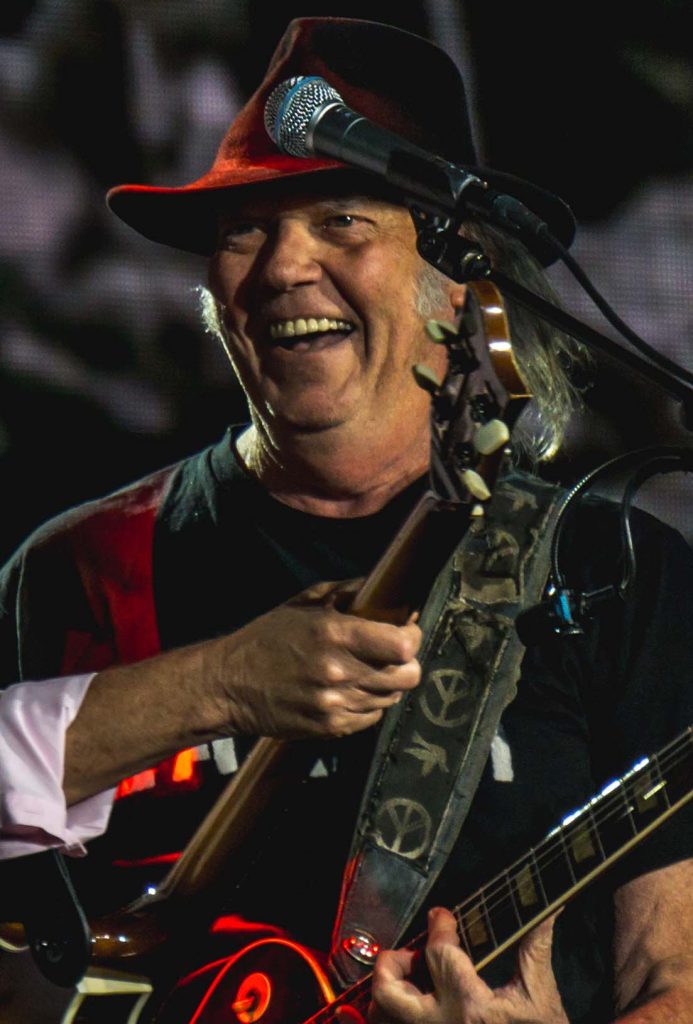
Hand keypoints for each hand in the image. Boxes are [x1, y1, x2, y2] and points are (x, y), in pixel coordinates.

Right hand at [210, 579, 421, 738]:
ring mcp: (336, 704)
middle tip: (393, 653)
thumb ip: (347, 592)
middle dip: (407, 662)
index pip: (402, 645)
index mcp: (334, 634)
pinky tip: (349, 689)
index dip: (411, 636)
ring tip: (365, 670)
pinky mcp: (331, 727)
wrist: (230, 685)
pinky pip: (372, 716)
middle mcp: (339, 672)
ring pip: (392, 697)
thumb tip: (386, 589)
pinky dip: (368, 703)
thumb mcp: (303, 603)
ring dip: (386, 682)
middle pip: (408, 676)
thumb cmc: (267, 638)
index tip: (405, 630)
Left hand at [370, 907, 568, 1023]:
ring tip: (410, 976)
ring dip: (392, 991)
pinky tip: (419, 998)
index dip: (439, 927)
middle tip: (408, 952)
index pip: (438, 954)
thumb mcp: (540, 994)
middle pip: (390, 993)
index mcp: (472, 1008)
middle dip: (391, 964)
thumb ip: (535, 946)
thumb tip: (546, 907)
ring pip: (386, 1016)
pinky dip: (400, 1013)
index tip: (441, 916)